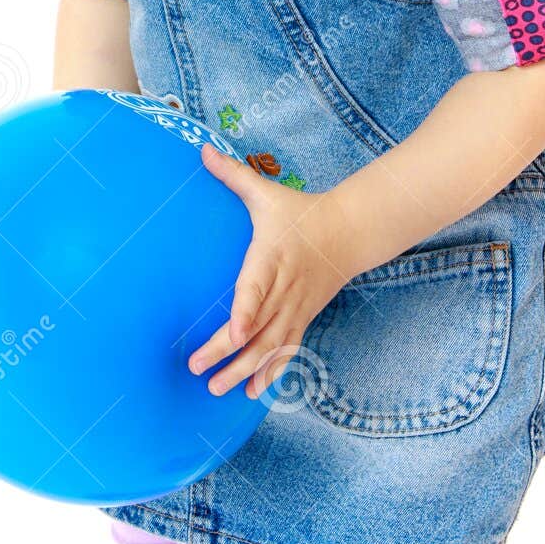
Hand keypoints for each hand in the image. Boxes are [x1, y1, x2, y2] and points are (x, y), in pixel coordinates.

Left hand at [188, 142, 356, 399]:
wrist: (348, 233)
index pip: (257, 287)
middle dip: (227, 352)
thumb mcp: (266, 192)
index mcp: (272, 257)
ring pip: (270, 346)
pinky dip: (271, 372)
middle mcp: (284, 288)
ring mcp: (296, 307)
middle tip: (196, 369)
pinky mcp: (303, 318)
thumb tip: (201, 150)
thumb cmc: (300, 212)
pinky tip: (251, 393)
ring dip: (243, 370)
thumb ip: (233, 174)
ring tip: (216, 389)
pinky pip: (286, 350)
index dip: (245, 310)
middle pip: (257, 326)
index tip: (233, 331)